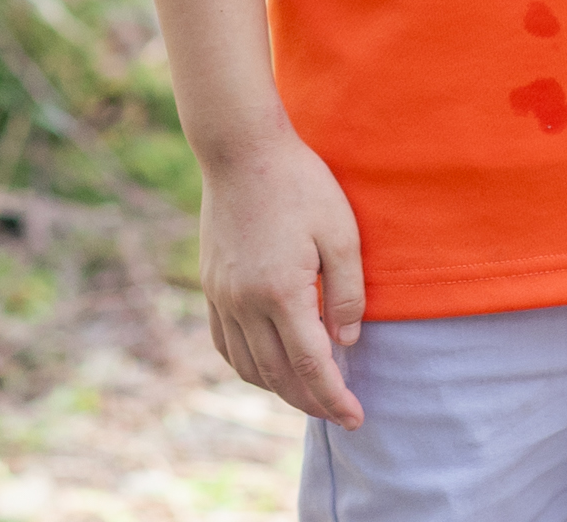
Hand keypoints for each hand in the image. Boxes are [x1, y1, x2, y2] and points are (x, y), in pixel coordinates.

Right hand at [195, 134, 367, 425]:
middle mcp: (244, 302)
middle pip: (278, 376)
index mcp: (280, 291)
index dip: (334, 398)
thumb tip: (346, 342)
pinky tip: (269, 367)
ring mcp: (222, 295)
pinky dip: (248, 366)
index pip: (310, 366)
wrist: (241, 149)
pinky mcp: (211, 285)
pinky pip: (224, 343)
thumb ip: (347, 293)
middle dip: (311, 402)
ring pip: (248, 366)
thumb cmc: (299, 184)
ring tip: (310, 394)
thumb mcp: (342, 232)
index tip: (356, 417)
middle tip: (340, 413)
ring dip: (280, 390)